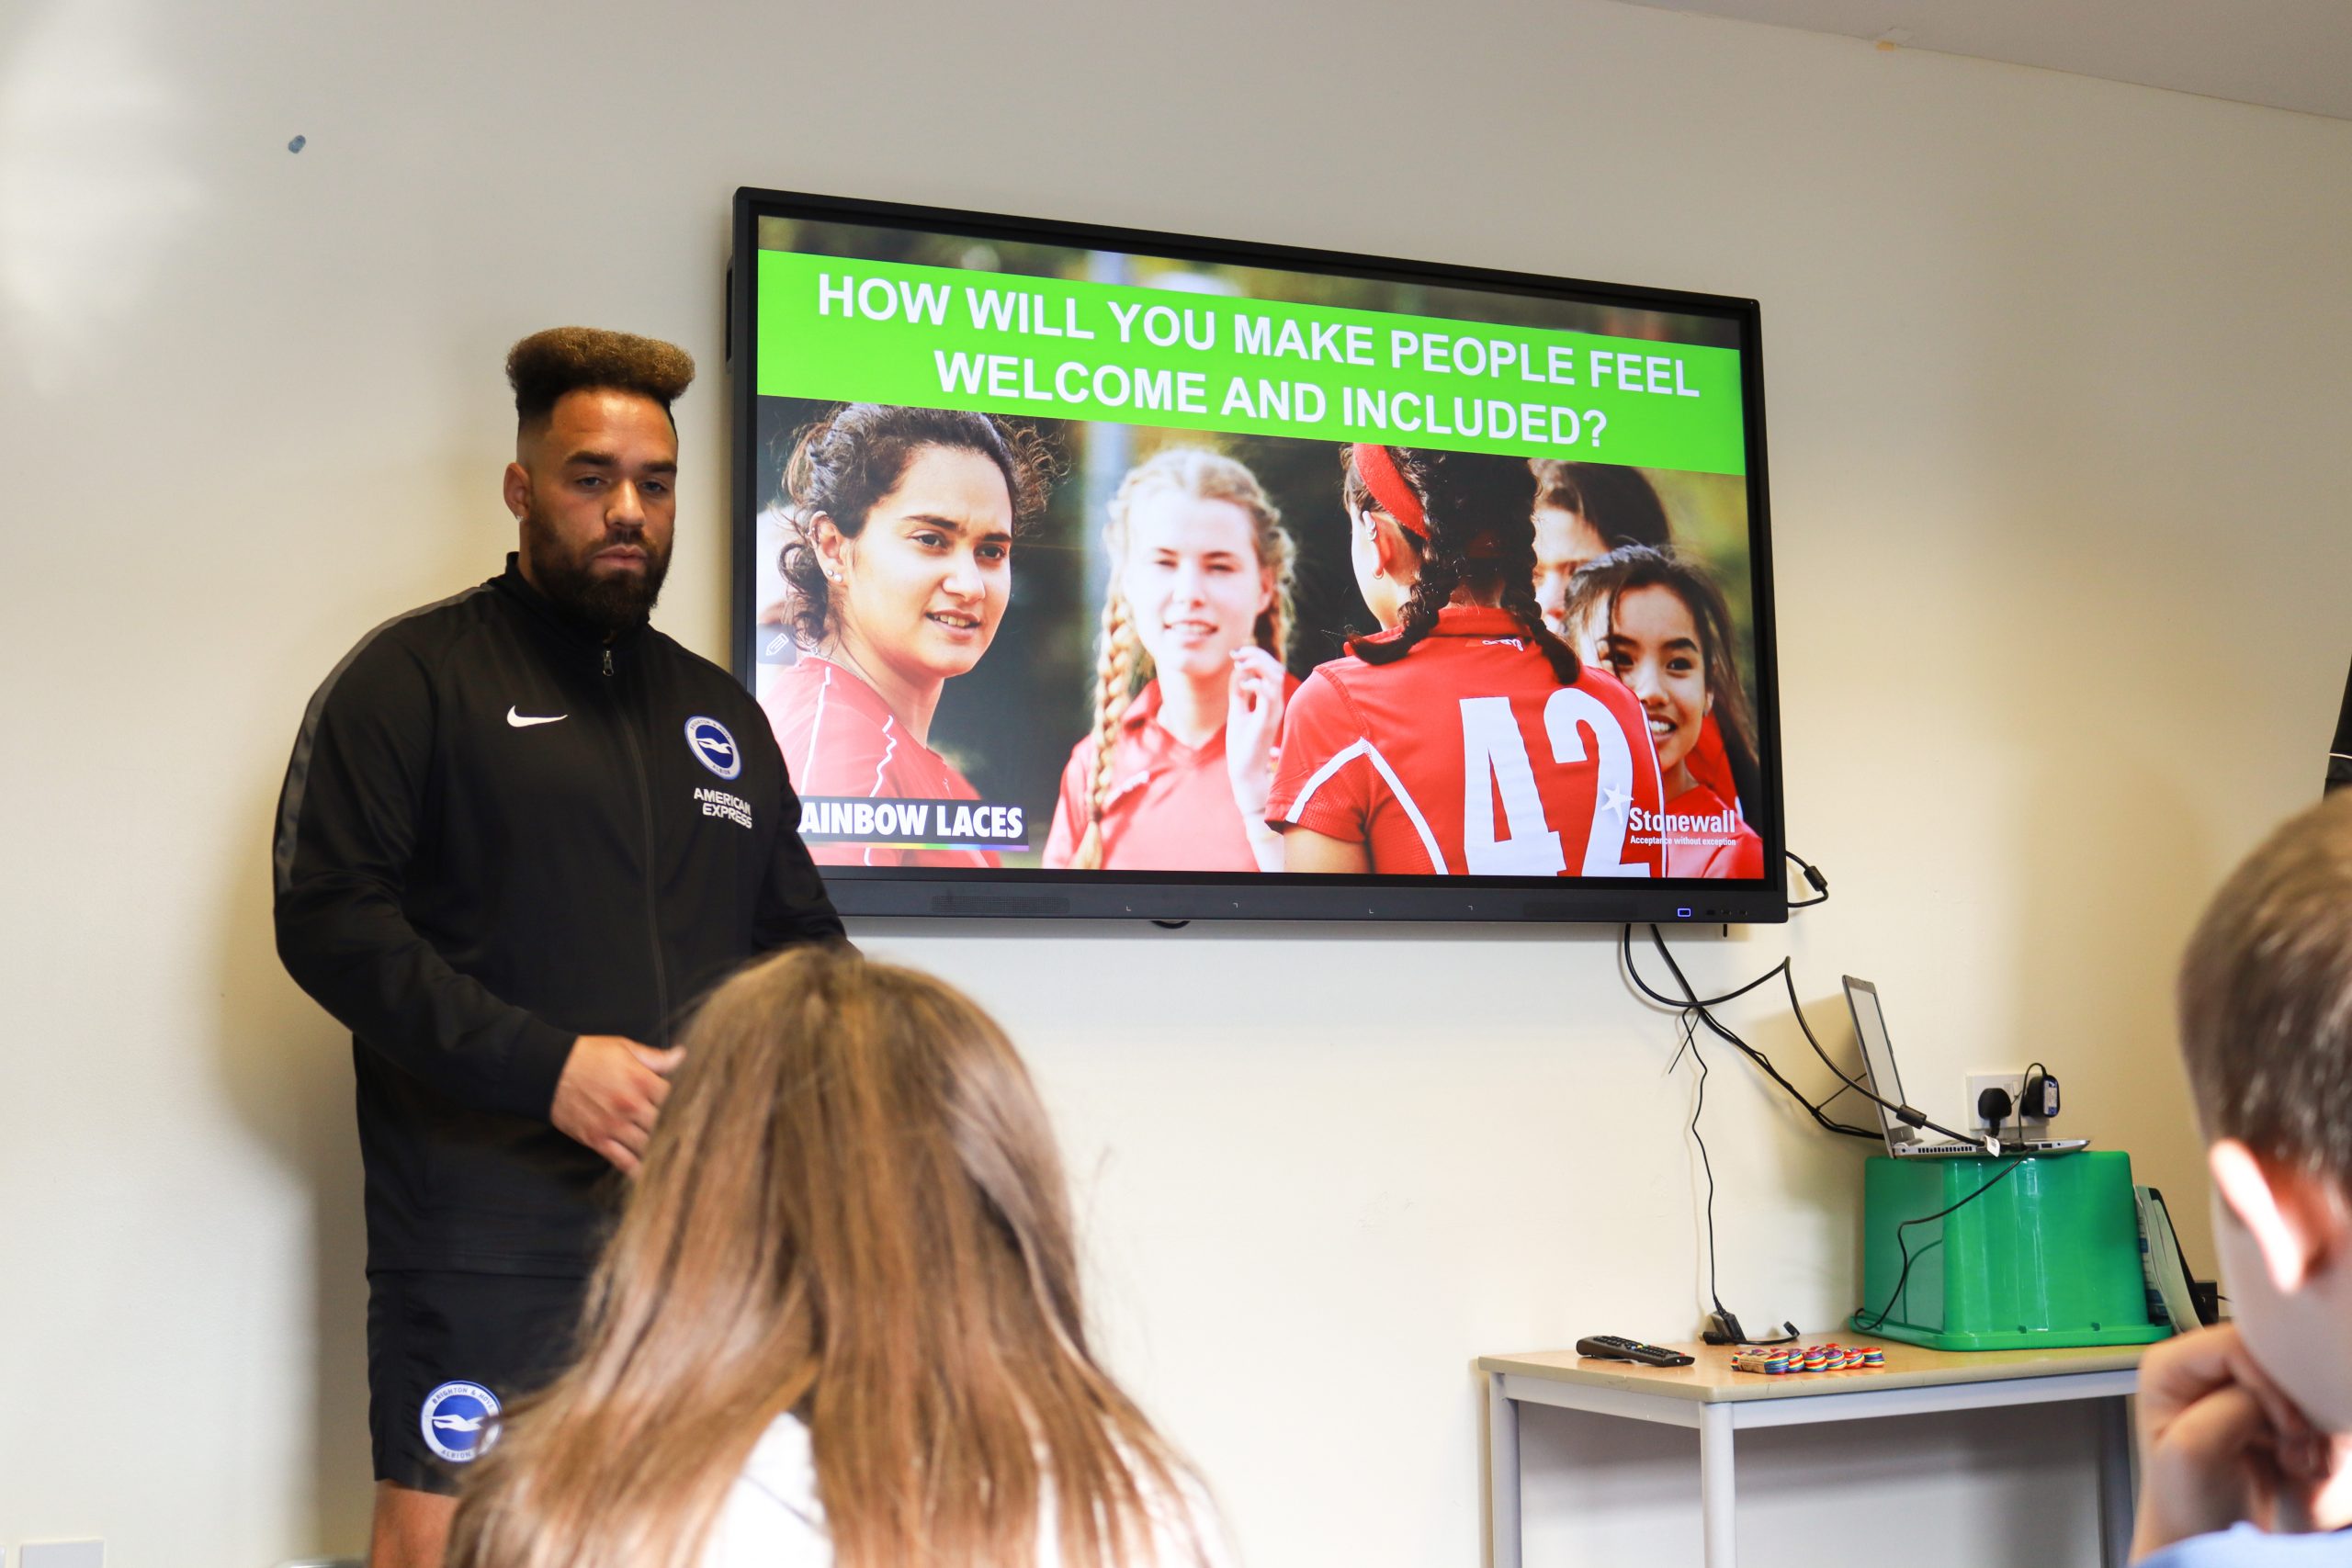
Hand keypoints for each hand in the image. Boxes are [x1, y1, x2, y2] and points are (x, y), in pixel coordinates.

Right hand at [549, 1035, 681, 1177]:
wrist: (547, 1071)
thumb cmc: (587, 1056)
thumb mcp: (624, 1048)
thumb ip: (656, 1058)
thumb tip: (682, 1056)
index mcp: (641, 1081)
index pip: (677, 1100)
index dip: (687, 1106)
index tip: (693, 1111)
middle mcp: (630, 1106)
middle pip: (666, 1127)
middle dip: (676, 1131)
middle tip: (687, 1137)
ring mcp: (614, 1126)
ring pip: (648, 1147)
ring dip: (660, 1151)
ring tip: (673, 1155)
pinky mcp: (597, 1140)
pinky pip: (623, 1161)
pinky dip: (638, 1169)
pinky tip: (650, 1172)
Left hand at [1225, 647, 1286, 823]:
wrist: (1244, 772)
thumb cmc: (1243, 745)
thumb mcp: (1237, 711)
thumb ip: (1238, 691)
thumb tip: (1237, 669)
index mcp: (1271, 700)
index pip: (1271, 669)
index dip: (1256, 655)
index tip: (1235, 654)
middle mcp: (1276, 704)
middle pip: (1276, 668)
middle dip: (1257, 655)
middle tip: (1236, 654)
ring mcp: (1274, 712)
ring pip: (1276, 677)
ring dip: (1257, 664)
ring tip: (1239, 665)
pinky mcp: (1268, 721)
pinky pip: (1269, 694)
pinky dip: (1255, 684)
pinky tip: (1243, 687)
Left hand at [2130, 1324, 2345, 1559]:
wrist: (2210, 1534)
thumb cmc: (2187, 1500)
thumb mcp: (2192, 1455)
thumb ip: (2226, 1410)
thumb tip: (2264, 1392)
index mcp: (2171, 1366)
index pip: (2233, 1344)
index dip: (2269, 1381)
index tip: (2286, 1427)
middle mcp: (2205, 1368)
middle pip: (2273, 1358)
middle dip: (2295, 1407)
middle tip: (2295, 1449)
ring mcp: (2241, 1388)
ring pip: (2299, 1384)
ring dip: (2311, 1428)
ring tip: (2294, 1465)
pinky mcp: (2270, 1410)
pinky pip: (2312, 1410)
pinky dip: (2318, 1440)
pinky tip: (2302, 1467)